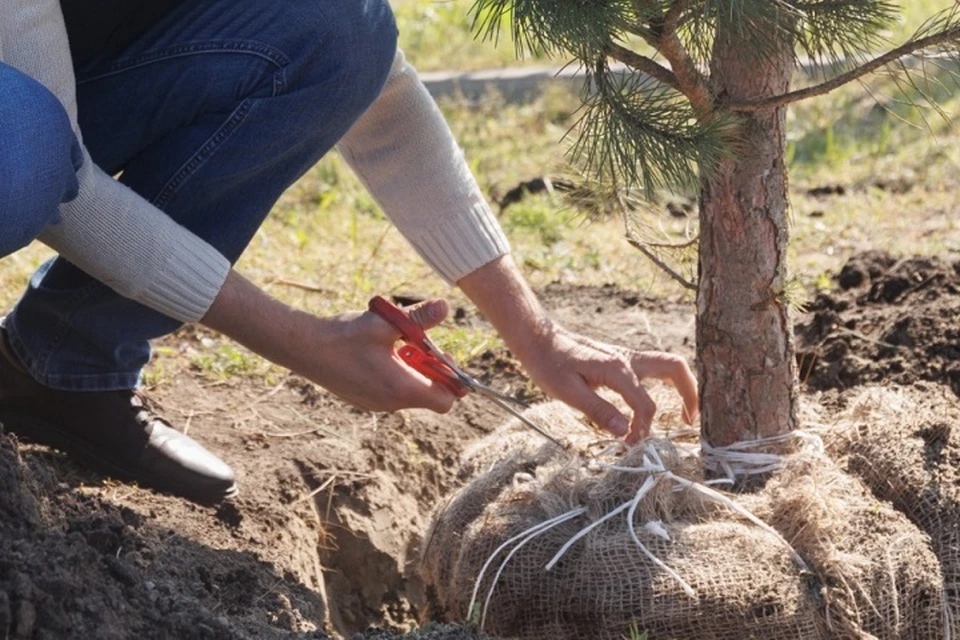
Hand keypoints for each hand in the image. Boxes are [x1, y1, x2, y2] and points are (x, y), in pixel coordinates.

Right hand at [295, 298, 459, 412]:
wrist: (304, 348)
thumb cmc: (344, 336)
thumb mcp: (386, 323)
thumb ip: (418, 318)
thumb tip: (445, 306)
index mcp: (402, 389)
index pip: (446, 400)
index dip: (453, 380)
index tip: (442, 355)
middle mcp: (391, 404)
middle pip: (430, 396)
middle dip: (432, 370)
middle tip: (419, 343)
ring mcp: (376, 404)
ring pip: (410, 393)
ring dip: (413, 370)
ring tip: (397, 344)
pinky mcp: (364, 400)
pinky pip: (392, 392)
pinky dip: (396, 375)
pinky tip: (379, 352)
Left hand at [458, 255, 698, 443]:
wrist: (537, 339)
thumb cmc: (549, 364)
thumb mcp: (568, 392)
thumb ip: (598, 411)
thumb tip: (625, 432)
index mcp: (618, 368)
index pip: (645, 405)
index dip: (643, 430)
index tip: (631, 446)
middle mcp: (627, 359)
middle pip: (675, 368)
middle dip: (690, 393)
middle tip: (691, 421)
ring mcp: (625, 357)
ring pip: (667, 365)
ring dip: (681, 386)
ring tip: (684, 414)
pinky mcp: (619, 360)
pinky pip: (652, 370)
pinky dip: (664, 385)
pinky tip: (653, 404)